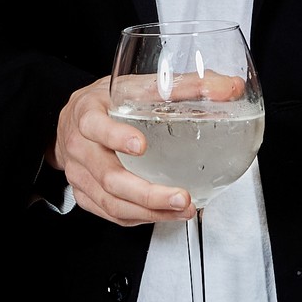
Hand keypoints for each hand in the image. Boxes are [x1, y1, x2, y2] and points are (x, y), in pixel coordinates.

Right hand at [48, 80, 193, 225]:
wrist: (74, 120)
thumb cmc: (105, 103)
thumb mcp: (136, 85)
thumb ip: (184, 86)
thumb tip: (228, 87)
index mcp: (87, 113)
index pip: (94, 126)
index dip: (116, 136)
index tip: (141, 145)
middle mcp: (79, 147)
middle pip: (108, 176)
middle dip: (147, 192)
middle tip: (181, 196)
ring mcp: (79, 174)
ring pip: (111, 201)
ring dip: (149, 210)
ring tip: (182, 209)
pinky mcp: (85, 194)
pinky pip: (111, 213)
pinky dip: (140, 216)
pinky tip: (164, 213)